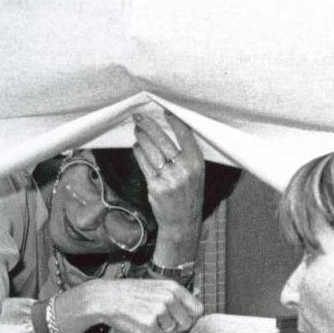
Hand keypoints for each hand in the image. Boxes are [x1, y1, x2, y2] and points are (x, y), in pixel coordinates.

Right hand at [53, 277, 201, 332]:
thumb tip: (192, 313)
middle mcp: (168, 297)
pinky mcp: (149, 324)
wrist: (106, 298)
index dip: (192, 318)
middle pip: (186, 324)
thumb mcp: (156, 288)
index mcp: (172, 288)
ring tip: (150, 327)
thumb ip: (174, 297)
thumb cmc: (130, 295)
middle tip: (162, 327)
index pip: (198, 308)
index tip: (182, 322)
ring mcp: (159, 310)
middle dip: (176, 329)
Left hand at [134, 110, 206, 261]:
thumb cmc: (189, 194)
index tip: (164, 111)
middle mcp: (184, 169)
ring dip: (141, 138)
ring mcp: (169, 178)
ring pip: (151, 151)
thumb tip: (171, 130)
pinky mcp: (155, 186)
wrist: (182, 221)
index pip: (184, 135)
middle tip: (139, 117)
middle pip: (163, 140)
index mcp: (197, 163)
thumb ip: (187, 154)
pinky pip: (144, 164)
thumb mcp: (196, 173)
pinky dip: (139, 153)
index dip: (173, 121)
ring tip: (137, 130)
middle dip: (149, 126)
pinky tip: (136, 147)